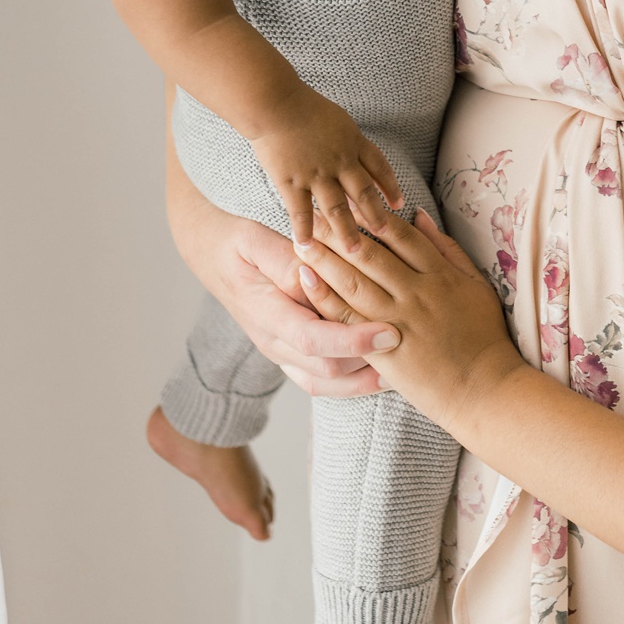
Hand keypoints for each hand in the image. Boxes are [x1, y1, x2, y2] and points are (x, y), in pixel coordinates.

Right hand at [166, 146, 390, 397]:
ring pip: (326, 382)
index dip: (352, 340)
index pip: (311, 338)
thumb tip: (315, 272)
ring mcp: (280, 352)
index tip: (389, 332)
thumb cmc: (238, 242)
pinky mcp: (290, 354)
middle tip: (411, 350)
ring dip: (365, 381)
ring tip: (404, 370)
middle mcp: (272, 341)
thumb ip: (286, 259)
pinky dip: (353, 380)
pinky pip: (323, 380)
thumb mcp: (256, 240)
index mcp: (265, 312)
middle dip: (370, 366)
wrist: (212, 256)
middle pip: (325, 370)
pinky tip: (382, 371)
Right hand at [247, 88, 404, 251]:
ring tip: (355, 252)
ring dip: (347, 231)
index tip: (399, 204)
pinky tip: (307, 246)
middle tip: (385, 234)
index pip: (379, 168)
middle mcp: (340, 161)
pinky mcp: (291, 182)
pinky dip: (304, 230)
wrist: (275, 103)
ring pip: (337, 208)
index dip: (390, 187)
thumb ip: (348, 140)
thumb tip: (359, 155)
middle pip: (364, 193)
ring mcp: (316, 174)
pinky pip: (300, 211)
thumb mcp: (338, 119)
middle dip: (376, 216)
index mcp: (353, 143)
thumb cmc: (303, 106)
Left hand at [285, 209, 520, 422]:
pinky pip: (348, 318)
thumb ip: (448, 250)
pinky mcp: (383, 349)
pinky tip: (306, 279)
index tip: (349, 201)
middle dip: (338, 230)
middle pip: (370, 252)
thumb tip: (421, 216)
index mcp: (440, 274)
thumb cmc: (485, 338)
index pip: (399, 234)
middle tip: (313, 214)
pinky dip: (325, 296)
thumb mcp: (476, 285)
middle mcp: (417, 292)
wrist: (484, 390)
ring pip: (354, 280)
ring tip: (302, 240)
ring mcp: (398, 320)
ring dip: (324, 258)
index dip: (371, 214)